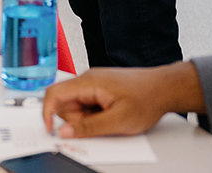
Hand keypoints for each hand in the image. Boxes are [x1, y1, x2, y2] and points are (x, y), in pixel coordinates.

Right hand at [42, 64, 203, 137]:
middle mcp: (88, 79)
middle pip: (66, 103)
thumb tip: (65, 131)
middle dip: (76, 121)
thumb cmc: (146, 98)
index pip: (55, 93)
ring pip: (77, 106)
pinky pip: (88, 105)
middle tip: (98, 127)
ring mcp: (95, 83)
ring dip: (87, 119)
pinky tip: (112, 116)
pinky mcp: (101, 88)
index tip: (50, 130)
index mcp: (88, 82)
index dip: (47, 113)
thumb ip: (89, 127)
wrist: (165, 88)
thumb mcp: (117, 121)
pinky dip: (95, 116)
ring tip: (111, 120)